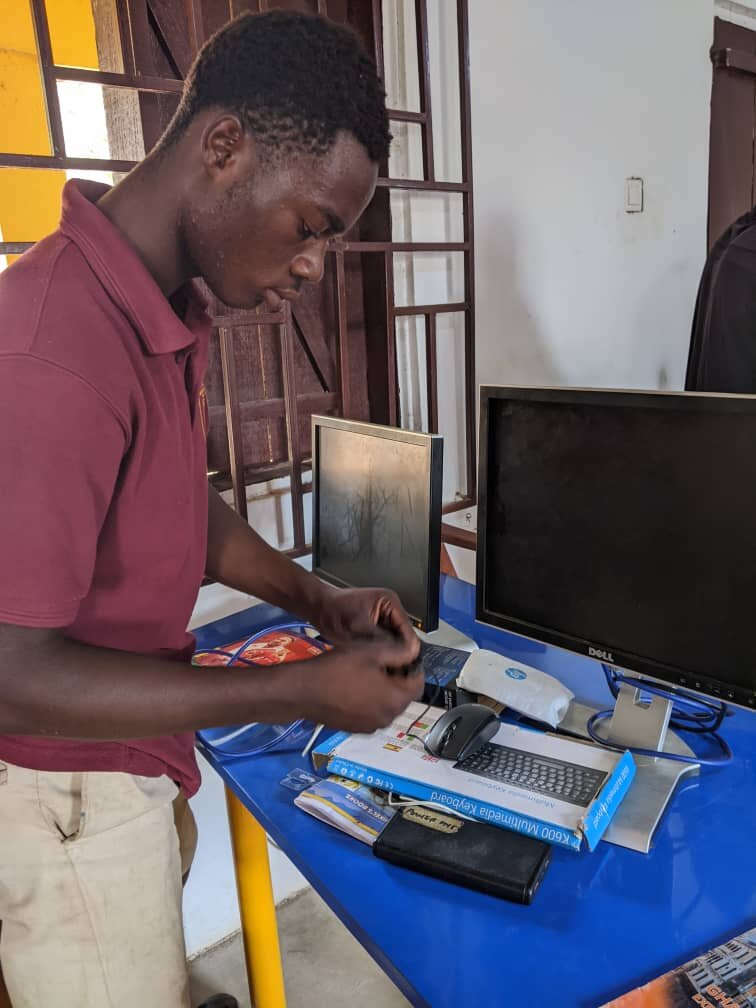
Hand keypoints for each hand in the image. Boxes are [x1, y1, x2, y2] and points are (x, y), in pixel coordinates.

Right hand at [296, 629, 423, 733]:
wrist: (303, 691)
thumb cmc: (338, 668)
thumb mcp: (371, 652)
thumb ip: (399, 652)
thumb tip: (415, 651)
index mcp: (396, 699)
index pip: (418, 684)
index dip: (413, 668)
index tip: (401, 656)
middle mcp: (388, 718)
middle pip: (402, 697)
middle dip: (398, 680)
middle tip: (381, 663)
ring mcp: (371, 726)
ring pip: (386, 706)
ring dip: (383, 692)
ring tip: (366, 675)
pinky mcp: (355, 729)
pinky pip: (371, 714)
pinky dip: (369, 703)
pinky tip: (353, 689)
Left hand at [314, 586, 419, 658]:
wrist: (317, 608)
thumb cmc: (332, 610)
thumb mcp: (358, 628)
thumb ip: (382, 640)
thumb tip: (401, 653)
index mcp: (390, 602)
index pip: (409, 631)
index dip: (407, 651)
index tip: (403, 667)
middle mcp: (390, 610)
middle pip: (404, 639)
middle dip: (397, 654)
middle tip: (389, 670)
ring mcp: (383, 619)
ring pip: (394, 644)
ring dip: (388, 655)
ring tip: (379, 666)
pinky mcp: (376, 628)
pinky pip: (384, 645)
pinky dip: (380, 654)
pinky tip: (373, 662)